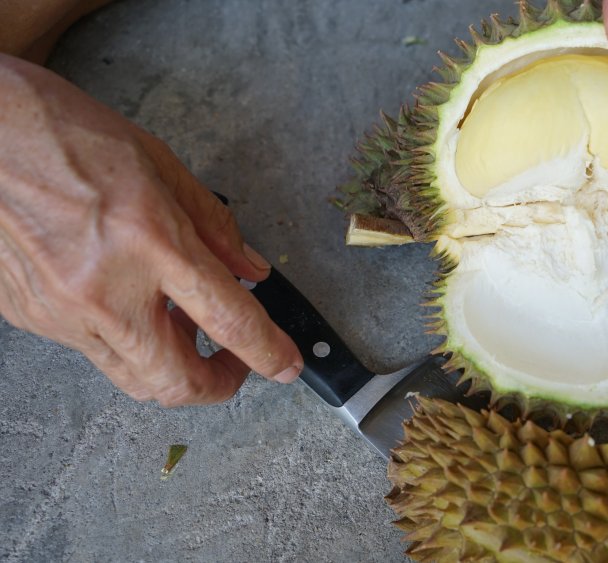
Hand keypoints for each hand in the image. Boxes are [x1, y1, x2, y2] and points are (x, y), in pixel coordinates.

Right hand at [0, 54, 302, 405]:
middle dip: (217, 385)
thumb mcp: (159, 165)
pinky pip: (92, 352)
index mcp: (150, 241)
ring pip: (132, 378)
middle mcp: (105, 289)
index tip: (287, 367)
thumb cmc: (61, 133)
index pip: (229, 320)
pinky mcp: (31, 318)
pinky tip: (131, 306)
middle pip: (177, 381)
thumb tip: (250, 270)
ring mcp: (61, 312)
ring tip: (185, 329)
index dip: (268, 353)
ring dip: (171, 368)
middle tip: (235, 365)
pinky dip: (124, 341)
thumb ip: (214, 226)